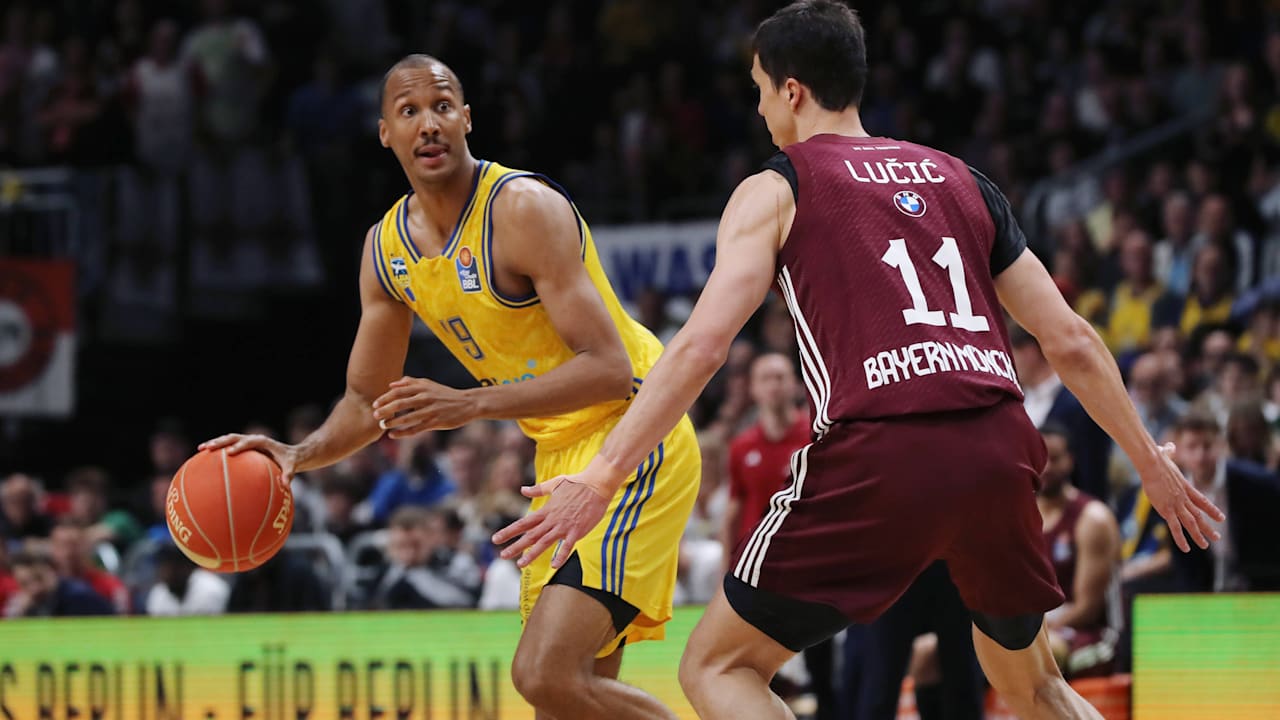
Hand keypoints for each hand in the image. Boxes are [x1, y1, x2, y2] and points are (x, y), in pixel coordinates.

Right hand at [198, 434, 299, 481]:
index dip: (240, 446)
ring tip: (200, 449)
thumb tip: (286, 485)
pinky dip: (217, 452)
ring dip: (214, 443)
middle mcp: (253, 439)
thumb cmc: (290, 461)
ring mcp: (246, 442)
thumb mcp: (292, 467)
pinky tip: (204, 460)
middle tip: (208, 448)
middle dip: (220, 441)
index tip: (230, 453)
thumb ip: (289, 474)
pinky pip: (228, 448)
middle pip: (233, 437)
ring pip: (227, 440)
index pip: (250, 441)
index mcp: (263, 442)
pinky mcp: (242, 447)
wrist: (291, 454)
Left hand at [372, 377, 476, 437]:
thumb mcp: (429, 384)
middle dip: (385, 410)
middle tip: (375, 415)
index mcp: (422, 387)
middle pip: (400, 404)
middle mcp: (425, 398)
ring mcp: (431, 410)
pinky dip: (403, 432)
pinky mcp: (436, 422)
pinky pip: (416, 429)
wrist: (468, 403)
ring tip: (383, 425)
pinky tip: (393, 435)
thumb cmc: (445, 394)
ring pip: (407, 418)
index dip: (385, 398)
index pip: (399, 391)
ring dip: (393, 422)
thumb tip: (392, 384)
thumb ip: (411, 382)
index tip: (374, 404)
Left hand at [492, 475, 611, 570]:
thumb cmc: (576, 483)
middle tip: (502, 555)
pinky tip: (554, 566)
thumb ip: (538, 489)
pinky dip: (560, 555)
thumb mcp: (554, 484)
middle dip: (515, 546)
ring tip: (520, 563)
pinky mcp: (577, 531)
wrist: (596, 485)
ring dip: (532, 553)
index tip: (496, 539)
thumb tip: (523, 489)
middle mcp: (552, 519)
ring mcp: (564, 526)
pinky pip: (567, 546)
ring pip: (545, 542)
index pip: (524, 523)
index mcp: (546, 510)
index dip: (509, 531)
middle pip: (530, 535)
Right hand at [1140, 442, 1224, 552]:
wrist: (1153, 463)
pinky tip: (1186, 548)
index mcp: (1186, 487)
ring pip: (1191, 523)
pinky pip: (1175, 527)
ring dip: (1199, 535)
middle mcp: (1184, 498)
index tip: (1221, 518)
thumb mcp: (1165, 456)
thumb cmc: (1157, 458)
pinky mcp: (1166, 509)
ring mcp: (1177, 504)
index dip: (1212, 510)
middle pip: (1199, 515)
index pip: (1202, 501)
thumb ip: (1169, 452)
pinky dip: (1181, 539)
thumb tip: (1168, 447)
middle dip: (1208, 527)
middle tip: (1217, 538)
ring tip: (1205, 545)